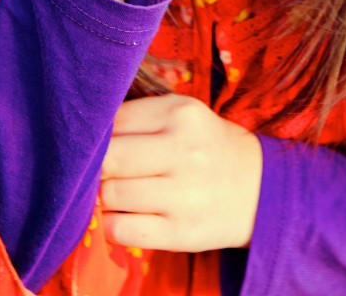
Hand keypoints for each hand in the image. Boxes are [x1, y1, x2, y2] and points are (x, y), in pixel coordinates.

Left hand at [101, 95, 262, 250]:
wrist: (258, 187)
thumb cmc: (207, 145)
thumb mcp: (183, 114)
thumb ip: (138, 117)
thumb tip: (86, 139)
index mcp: (181, 113)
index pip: (114, 121)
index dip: (101, 136)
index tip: (105, 144)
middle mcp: (184, 151)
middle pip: (109, 159)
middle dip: (99, 168)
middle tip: (108, 171)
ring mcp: (184, 195)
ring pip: (111, 196)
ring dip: (105, 198)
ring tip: (120, 193)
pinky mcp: (181, 233)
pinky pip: (121, 231)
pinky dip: (113, 225)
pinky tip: (126, 216)